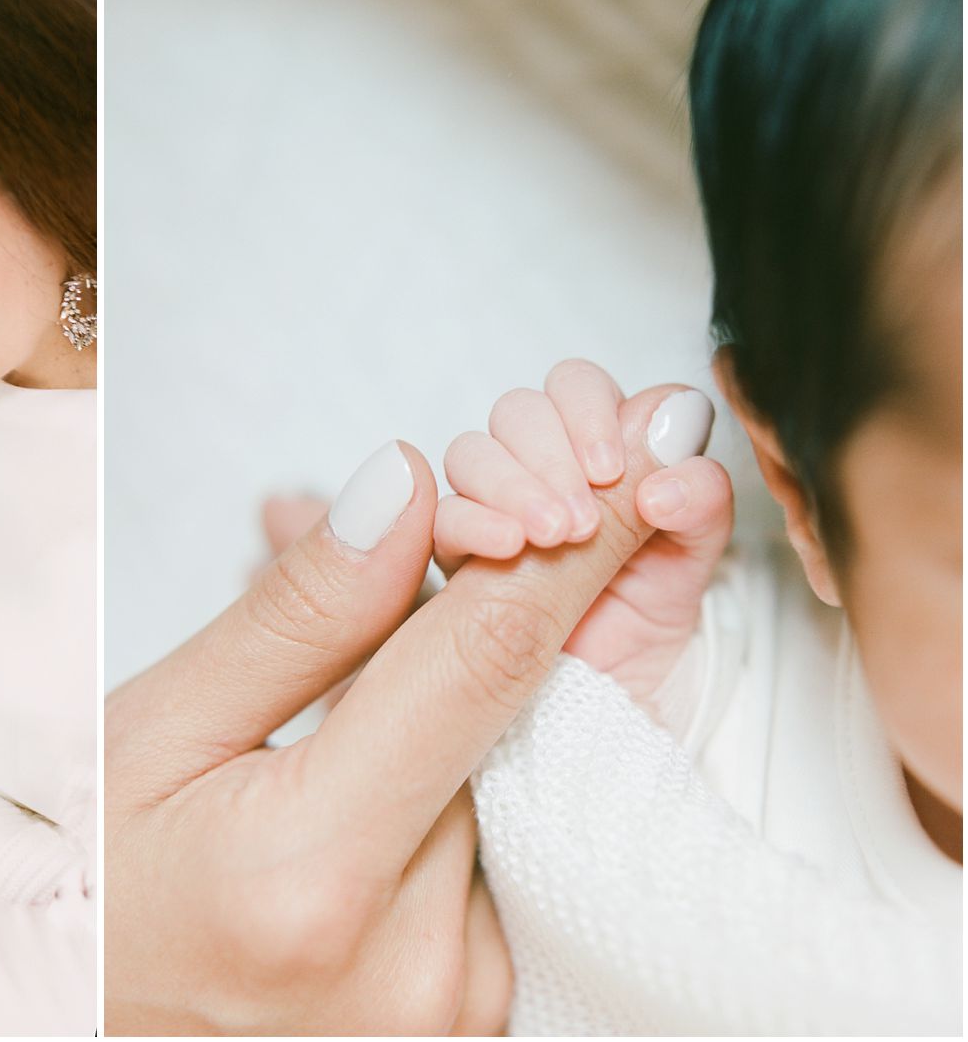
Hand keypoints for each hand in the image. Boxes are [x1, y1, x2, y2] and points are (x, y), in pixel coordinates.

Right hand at [106, 386, 691, 1033]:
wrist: (77, 1026)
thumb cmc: (91, 891)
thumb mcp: (149, 736)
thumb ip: (293, 621)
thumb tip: (409, 491)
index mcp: (312, 872)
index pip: (485, 663)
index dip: (574, 540)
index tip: (649, 451)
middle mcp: (410, 961)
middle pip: (507, 720)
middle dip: (476, 621)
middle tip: (407, 588)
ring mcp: (451, 1008)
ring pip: (511, 783)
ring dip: (455, 716)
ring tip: (318, 746)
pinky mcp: (472, 1023)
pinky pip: (502, 858)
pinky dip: (455, 791)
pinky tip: (360, 794)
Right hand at [435, 360, 730, 703]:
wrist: (601, 738)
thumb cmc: (645, 650)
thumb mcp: (689, 572)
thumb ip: (692, 498)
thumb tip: (679, 421)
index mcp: (601, 462)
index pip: (580, 393)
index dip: (593, 410)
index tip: (610, 466)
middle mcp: (539, 479)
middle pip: (522, 412)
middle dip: (552, 451)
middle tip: (582, 518)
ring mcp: (491, 519)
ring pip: (473, 453)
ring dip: (511, 481)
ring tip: (553, 538)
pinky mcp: (452, 565)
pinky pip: (440, 520)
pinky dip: (471, 522)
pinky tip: (507, 548)